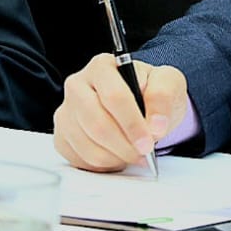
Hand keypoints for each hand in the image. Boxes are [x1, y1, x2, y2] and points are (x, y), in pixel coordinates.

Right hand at [53, 52, 187, 170]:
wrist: (141, 104)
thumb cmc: (150, 91)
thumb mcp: (168, 82)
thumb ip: (163, 96)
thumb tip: (155, 125)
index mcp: (102, 67)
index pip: (113, 96)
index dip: (132, 123)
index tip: (149, 141)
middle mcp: (77, 85)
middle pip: (97, 123)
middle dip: (125, 145)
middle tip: (144, 153)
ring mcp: (66, 111)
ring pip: (88, 145)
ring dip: (116, 157)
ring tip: (133, 153)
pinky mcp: (62, 135)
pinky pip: (80, 159)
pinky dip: (103, 164)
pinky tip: (117, 154)